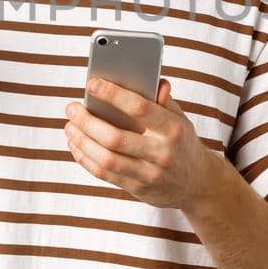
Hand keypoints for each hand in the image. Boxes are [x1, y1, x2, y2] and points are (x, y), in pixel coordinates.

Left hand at [63, 76, 222, 210]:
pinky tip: (76, 145)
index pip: (139, 108)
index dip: (113, 94)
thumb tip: (152, 79)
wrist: (199, 184)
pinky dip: (85, 158)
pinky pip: (104, 174)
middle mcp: (161, 153)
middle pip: (115, 138)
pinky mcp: (137, 189)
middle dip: (87, 121)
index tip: (92, 83)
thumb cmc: (182, 142)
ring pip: (106, 159)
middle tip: (71, 108)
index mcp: (173, 129)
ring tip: (69, 126)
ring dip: (81, 141)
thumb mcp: (180, 118)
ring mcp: (149, 174)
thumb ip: (163, 100)